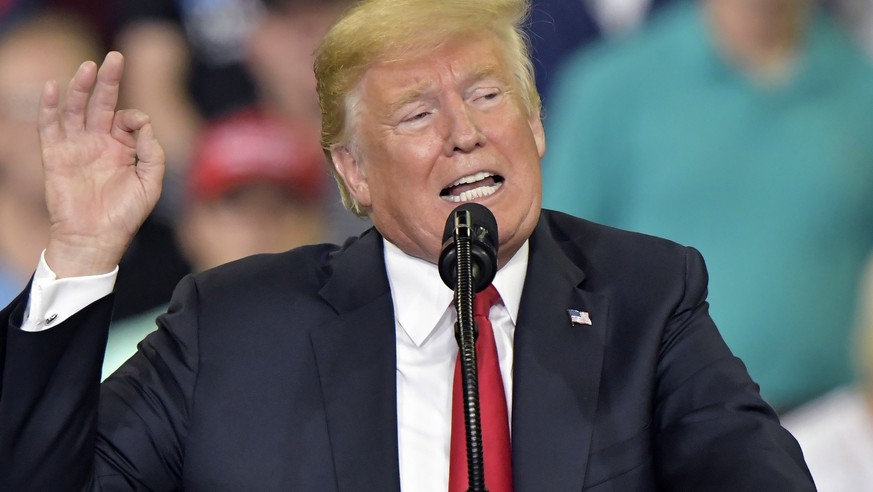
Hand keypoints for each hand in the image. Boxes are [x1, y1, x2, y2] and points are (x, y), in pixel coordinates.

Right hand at [39, 51, 164, 277]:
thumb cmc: (125, 215)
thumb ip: (153, 151)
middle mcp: (99, 142)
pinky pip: (49, 126)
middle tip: (115, 56)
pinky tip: (54, 86)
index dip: (134, 116)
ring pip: (76, 109)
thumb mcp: (151, 182)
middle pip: (102, 103)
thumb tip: (143, 121)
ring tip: (88, 67)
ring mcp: (76, 147)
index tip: (136, 127)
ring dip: (81, 86)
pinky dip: (50, 106)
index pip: (128, 118)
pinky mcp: (55, 155)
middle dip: (109, 80)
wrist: (96, 239)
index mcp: (123, 147)